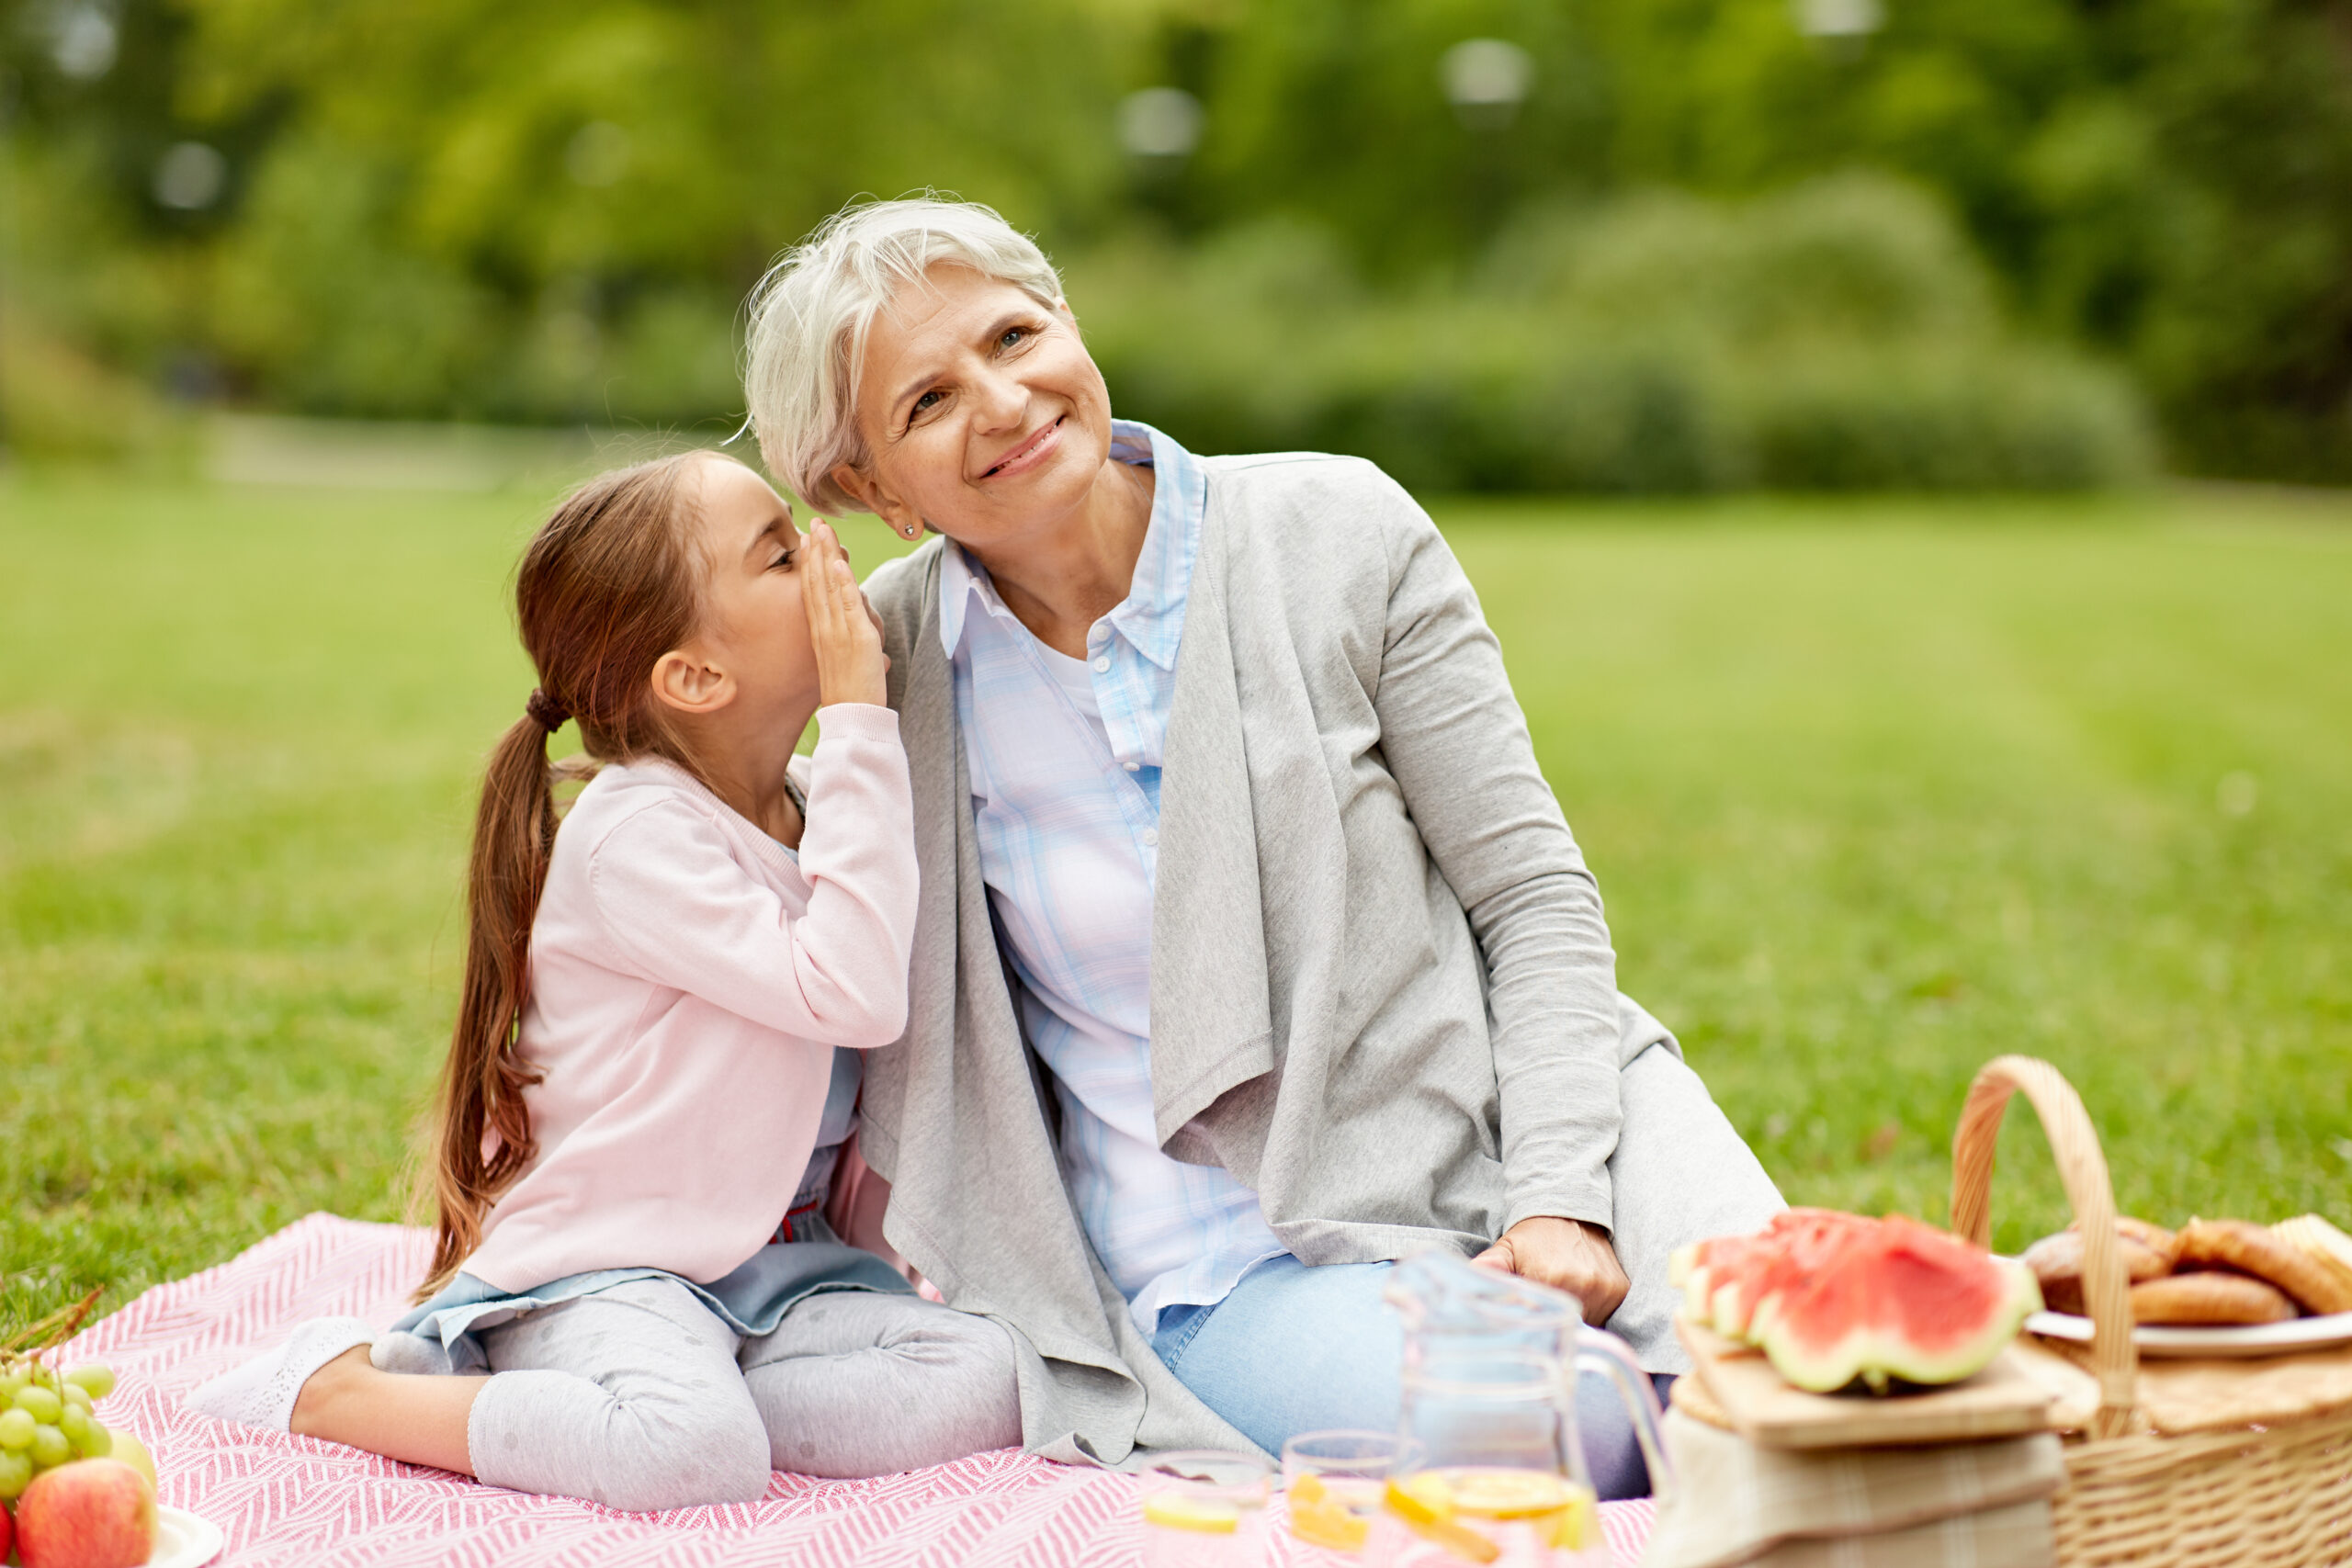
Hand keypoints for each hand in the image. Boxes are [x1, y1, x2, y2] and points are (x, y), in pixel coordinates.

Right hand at [802, 520, 887, 707]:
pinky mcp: (857, 639)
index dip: (810, 564)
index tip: (809, 540)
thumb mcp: (848, 657)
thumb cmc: (852, 692)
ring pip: (829, 588)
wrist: (852, 717)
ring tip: (822, 531)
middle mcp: (825, 629)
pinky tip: (839, 564)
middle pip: (816, 583)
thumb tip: (861, 618)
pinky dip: (844, 584)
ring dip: (826, 557)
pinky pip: (848, 607)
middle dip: (815, 551)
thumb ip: (852, 633)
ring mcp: (839, 633)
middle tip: (813, 523)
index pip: (813, 591)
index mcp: (821, 632)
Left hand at [1473, 1216, 1629, 1326]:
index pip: (1543, 1324)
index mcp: (1552, 1279)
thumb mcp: (1506, 1249)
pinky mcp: (1620, 1290)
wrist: (1569, 1210)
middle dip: (1556, 1325)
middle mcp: (1583, 1285)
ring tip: (1563, 1299)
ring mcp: (1606, 1288)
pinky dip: (1594, 1312)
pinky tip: (1581, 1296)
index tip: (1530, 1321)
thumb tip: (1468, 1280)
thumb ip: (1489, 1268)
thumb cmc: (1533, 1236)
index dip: (1536, 1326)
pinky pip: (1607, 1315)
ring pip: (1589, 1325)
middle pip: (1567, 1328)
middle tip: (1546, 1311)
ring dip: (1577, 1321)